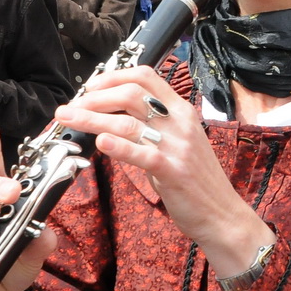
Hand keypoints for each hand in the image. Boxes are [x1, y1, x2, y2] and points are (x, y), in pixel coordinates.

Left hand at [54, 68, 272, 283]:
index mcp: (181, 110)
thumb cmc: (195, 180)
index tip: (90, 86)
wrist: (221, 213)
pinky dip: (117, 146)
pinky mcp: (172, 170)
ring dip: (91, 119)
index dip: (113, 76)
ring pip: (127, 122)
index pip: (145, 76)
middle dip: (94, 97)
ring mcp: (177, 146)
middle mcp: (180, 122)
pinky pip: (141, 153)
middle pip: (131, 94)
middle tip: (71, 106)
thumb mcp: (177, 143)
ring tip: (68, 120)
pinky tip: (99, 143)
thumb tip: (113, 118)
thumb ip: (152, 127)